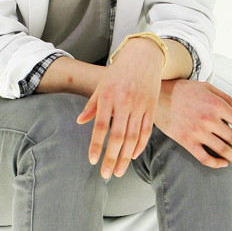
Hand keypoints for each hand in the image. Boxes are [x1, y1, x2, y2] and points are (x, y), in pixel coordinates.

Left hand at [76, 38, 163, 177]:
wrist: (143, 56)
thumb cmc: (118, 72)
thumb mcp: (101, 85)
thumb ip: (92, 105)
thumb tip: (79, 122)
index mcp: (109, 97)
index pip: (101, 126)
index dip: (97, 145)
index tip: (93, 160)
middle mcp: (125, 102)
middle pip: (119, 136)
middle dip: (112, 157)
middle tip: (106, 174)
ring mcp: (140, 106)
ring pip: (134, 137)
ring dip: (126, 157)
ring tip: (119, 171)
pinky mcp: (151, 108)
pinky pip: (146, 131)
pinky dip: (140, 145)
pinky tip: (132, 156)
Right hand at [152, 78, 231, 167]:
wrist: (159, 96)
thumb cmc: (183, 90)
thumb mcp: (207, 86)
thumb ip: (226, 98)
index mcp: (217, 105)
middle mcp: (209, 119)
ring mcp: (198, 132)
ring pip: (223, 151)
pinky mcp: (187, 142)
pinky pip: (206, 158)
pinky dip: (217, 164)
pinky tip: (223, 164)